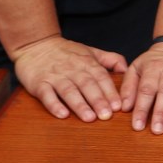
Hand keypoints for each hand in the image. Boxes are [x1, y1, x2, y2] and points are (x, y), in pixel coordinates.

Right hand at [12, 35, 127, 120]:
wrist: (36, 44)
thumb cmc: (65, 52)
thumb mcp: (90, 51)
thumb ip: (110, 59)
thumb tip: (126, 69)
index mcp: (87, 63)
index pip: (101, 77)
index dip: (110, 92)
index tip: (118, 106)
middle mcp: (72, 69)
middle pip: (87, 85)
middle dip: (98, 100)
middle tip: (107, 115)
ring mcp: (55, 76)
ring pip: (69, 90)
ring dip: (79, 104)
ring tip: (89, 118)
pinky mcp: (39, 83)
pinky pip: (46, 94)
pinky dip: (54, 104)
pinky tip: (62, 115)